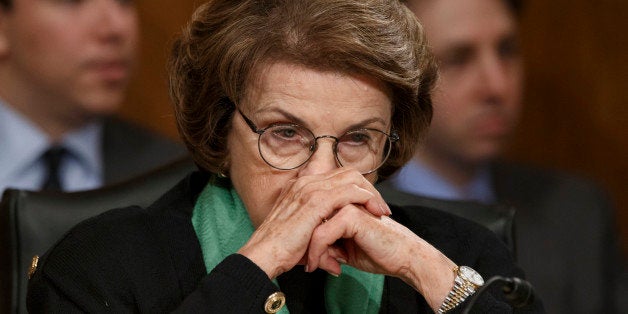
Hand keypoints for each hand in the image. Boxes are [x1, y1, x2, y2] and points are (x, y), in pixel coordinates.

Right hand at [237, 168, 390, 278]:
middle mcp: (306, 183)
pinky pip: (349, 191)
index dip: (358, 188)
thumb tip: (337, 262)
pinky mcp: (316, 201)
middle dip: (369, 188)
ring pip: (352, 178)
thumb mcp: (306, 240)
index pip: (338, 176)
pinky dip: (366, 198)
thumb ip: (323, 243)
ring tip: (382, 210)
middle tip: (382, 207)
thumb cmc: (282, 252)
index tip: (371, 206)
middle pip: (348, 173)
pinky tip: (374, 211)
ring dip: (371, 193)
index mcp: (302, 187)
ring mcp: (310, 189)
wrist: (263, 255)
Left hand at [305, 205, 456, 309]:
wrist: (404, 257)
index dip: (306, 239)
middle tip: (307, 265)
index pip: (312, 216)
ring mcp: (347, 205)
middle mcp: (343, 200)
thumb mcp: (345, 251)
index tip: (305, 259)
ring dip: (309, 250)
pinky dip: (317, 252)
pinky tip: (317, 266)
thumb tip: (308, 254)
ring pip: (313, 227)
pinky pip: (322, 234)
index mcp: (342, 204)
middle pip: (310, 219)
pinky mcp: (351, 216)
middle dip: (305, 244)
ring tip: (311, 267)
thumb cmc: (380, 253)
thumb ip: (328, 246)